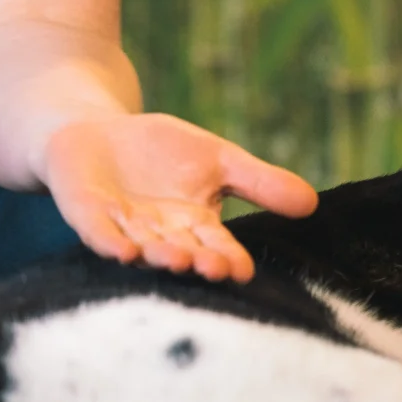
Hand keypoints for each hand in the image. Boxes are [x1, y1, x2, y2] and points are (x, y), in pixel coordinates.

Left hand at [41, 112, 316, 283]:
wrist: (97, 131)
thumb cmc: (161, 151)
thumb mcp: (219, 159)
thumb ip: (260, 182)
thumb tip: (312, 203)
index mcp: (194, 226)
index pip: (217, 246)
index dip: (228, 258)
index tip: (243, 270)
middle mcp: (161, 235)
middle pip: (183, 252)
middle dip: (198, 261)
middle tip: (214, 269)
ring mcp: (123, 227)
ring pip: (145, 247)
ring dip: (160, 256)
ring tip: (179, 261)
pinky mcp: (88, 214)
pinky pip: (100, 233)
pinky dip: (111, 243)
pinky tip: (123, 251)